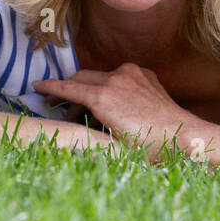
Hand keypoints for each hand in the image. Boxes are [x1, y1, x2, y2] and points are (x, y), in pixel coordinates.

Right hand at [33, 64, 185, 159]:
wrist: (183, 135)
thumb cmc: (146, 147)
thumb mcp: (110, 142)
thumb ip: (87, 126)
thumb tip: (70, 124)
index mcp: (104, 97)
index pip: (69, 87)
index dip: (50, 87)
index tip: (36, 85)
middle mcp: (116, 78)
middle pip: (81, 78)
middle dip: (68, 90)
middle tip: (57, 105)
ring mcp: (132, 73)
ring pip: (99, 76)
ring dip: (89, 89)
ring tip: (85, 111)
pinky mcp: (144, 73)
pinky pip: (118, 75)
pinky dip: (108, 85)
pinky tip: (110, 104)